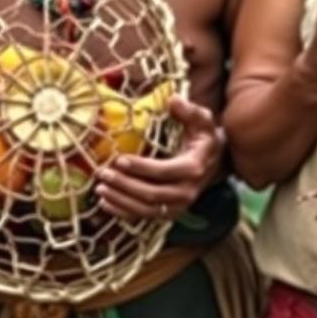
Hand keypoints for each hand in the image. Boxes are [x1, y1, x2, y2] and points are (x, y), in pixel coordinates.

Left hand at [95, 95, 221, 219]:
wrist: (216, 162)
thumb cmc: (204, 137)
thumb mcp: (202, 120)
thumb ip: (189, 110)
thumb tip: (173, 101)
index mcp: (194, 168)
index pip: (164, 172)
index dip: (140, 168)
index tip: (119, 159)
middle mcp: (187, 192)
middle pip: (151, 194)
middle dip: (124, 185)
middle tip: (102, 173)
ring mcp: (178, 205)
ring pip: (146, 209)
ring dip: (121, 200)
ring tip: (100, 188)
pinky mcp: (169, 212)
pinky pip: (144, 216)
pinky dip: (124, 212)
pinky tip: (105, 204)